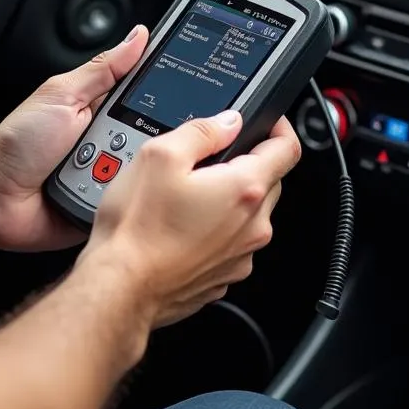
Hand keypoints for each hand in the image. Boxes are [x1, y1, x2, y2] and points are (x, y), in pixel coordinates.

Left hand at [0, 25, 149, 251]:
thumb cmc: (19, 143)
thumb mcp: (63, 94)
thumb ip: (104, 68)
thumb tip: (137, 36)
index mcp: (104, 110)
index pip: (149, 98)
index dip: (166, 96)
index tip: (181, 92)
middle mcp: (113, 143)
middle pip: (154, 137)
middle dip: (143, 138)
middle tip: (110, 137)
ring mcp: (111, 177)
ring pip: (147, 171)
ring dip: (129, 170)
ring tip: (97, 168)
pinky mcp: (108, 207)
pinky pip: (132, 204)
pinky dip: (125, 200)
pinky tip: (110, 195)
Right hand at [75, 111, 301, 328]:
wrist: (120, 287)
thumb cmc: (138, 227)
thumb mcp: (160, 155)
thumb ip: (202, 131)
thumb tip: (228, 121)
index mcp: (244, 189)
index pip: (287, 149)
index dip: (280, 127)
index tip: (268, 120)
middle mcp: (252, 226)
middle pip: (270, 181)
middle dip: (248, 162)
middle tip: (210, 157)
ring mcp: (241, 255)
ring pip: (250, 213)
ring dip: (230, 197)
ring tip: (186, 194)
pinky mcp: (224, 276)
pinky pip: (232, 241)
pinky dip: (217, 228)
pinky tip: (181, 225)